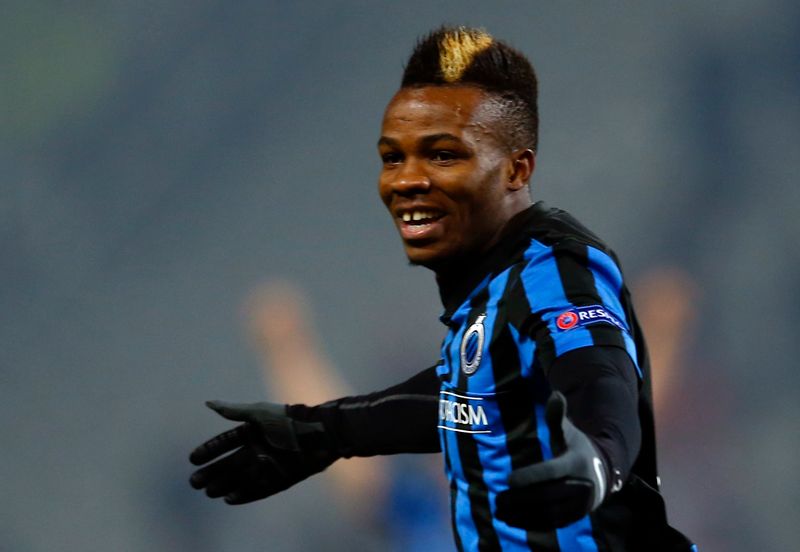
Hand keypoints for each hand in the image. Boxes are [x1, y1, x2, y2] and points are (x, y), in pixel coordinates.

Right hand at [189, 401, 336, 503]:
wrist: (318, 436)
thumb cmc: (288, 422)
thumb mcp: (259, 414)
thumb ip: (234, 411)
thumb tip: (208, 403)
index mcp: (254, 431)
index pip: (226, 442)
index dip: (210, 450)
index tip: (192, 458)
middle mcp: (259, 448)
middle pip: (230, 463)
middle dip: (212, 472)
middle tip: (194, 482)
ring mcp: (269, 464)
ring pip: (242, 477)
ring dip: (224, 484)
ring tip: (208, 491)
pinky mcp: (280, 479)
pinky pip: (259, 489)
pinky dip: (244, 494)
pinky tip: (228, 499)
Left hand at [495, 391, 607, 529]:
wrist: (602, 472)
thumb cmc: (576, 447)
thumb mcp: (568, 431)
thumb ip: (557, 416)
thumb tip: (555, 394)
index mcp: (577, 463)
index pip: (552, 471)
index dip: (531, 476)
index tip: (509, 480)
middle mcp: (581, 487)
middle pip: (547, 496)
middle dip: (521, 499)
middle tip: (498, 499)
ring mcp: (579, 505)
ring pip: (549, 513)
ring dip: (523, 514)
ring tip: (500, 510)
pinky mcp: (575, 517)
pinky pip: (552, 523)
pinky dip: (531, 523)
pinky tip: (511, 520)